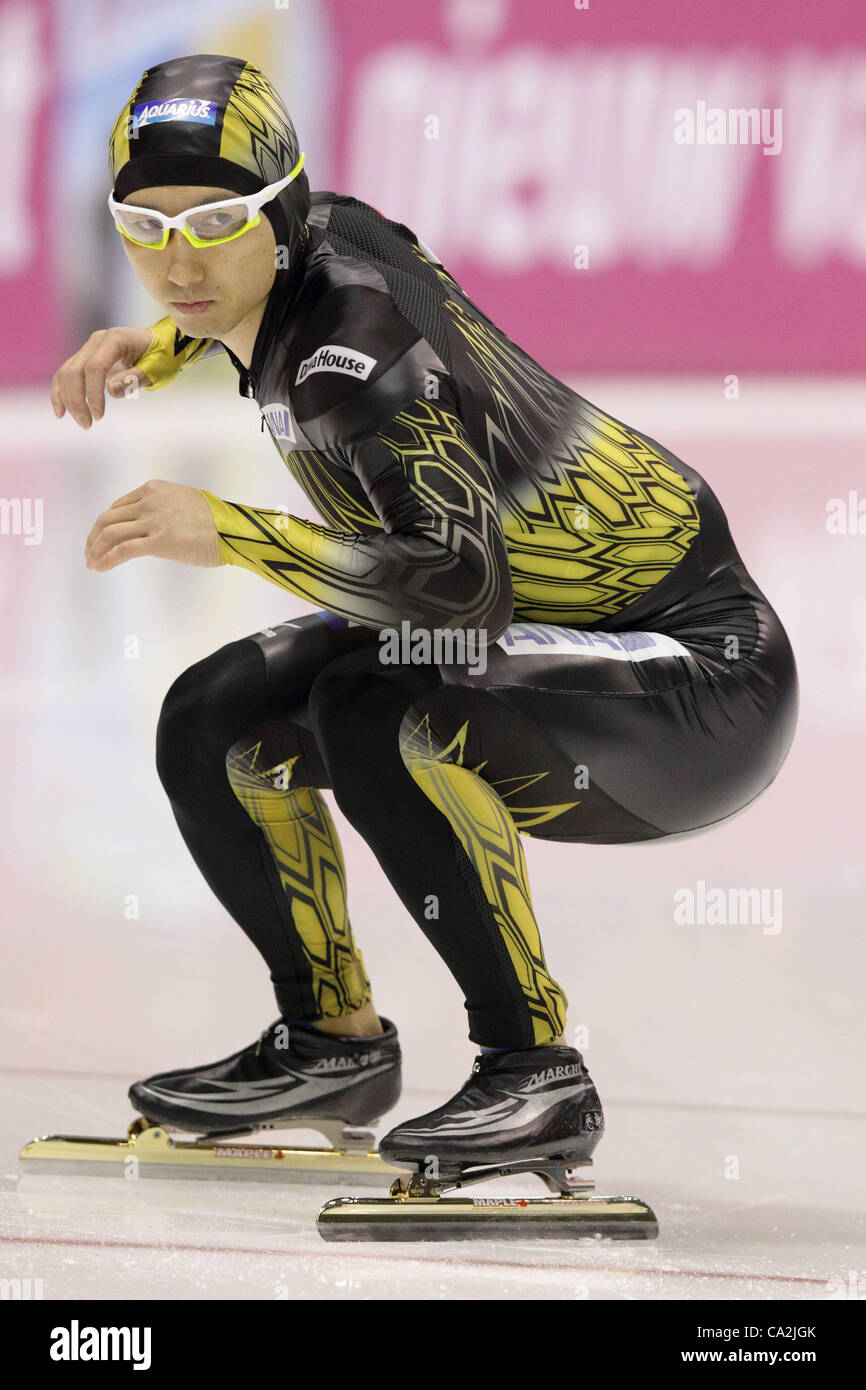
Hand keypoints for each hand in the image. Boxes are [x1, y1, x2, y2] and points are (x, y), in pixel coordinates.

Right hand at [51, 326, 154, 427]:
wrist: (163, 345)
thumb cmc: (163, 357)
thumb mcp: (156, 370)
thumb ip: (134, 378)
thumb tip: (111, 389)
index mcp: (115, 339)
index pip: (94, 367)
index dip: (94, 393)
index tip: (99, 416)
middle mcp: (97, 341)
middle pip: (75, 371)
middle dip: (77, 400)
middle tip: (86, 425)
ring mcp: (90, 348)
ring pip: (67, 373)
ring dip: (68, 400)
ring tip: (81, 422)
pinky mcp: (86, 358)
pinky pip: (66, 374)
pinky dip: (61, 392)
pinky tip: (61, 412)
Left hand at [85, 480, 221, 571]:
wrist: (233, 530)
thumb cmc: (217, 520)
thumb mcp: (184, 501)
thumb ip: (164, 507)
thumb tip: (151, 524)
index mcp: (153, 489)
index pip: (118, 507)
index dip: (104, 525)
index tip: (100, 539)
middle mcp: (149, 501)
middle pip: (108, 519)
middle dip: (93, 537)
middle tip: (90, 553)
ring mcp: (152, 520)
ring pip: (110, 533)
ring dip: (95, 549)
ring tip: (92, 563)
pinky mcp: (158, 541)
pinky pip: (123, 550)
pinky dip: (106, 559)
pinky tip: (99, 568)